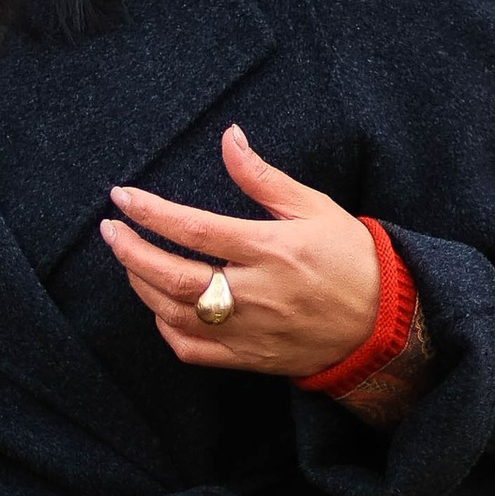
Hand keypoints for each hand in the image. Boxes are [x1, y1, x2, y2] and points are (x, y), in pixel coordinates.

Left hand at [100, 126, 380, 378]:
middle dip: (132, 252)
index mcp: (271, 250)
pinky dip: (165, 329)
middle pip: (174, 277)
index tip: (122, 198)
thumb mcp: (315, 208)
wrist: (385, 324)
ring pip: (176, 315)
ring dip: (143, 287)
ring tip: (130, 260)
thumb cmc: (352, 258)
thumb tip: (229, 137)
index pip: (195, 230)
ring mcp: (249, 331)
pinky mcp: (249, 358)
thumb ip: (263, 177)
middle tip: (109, 230)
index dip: (152, 213)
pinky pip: (192, 350)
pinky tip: (159, 306)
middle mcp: (256, 294)